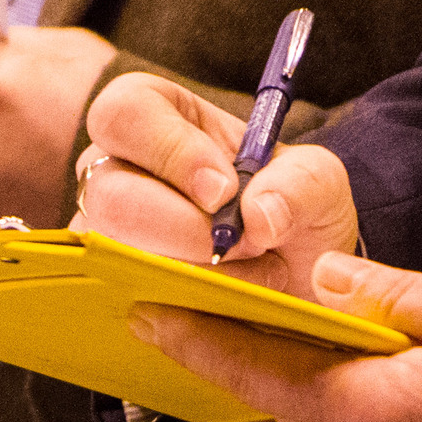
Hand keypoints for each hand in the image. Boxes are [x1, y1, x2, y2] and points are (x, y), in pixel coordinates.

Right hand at [75, 72, 357, 288]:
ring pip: (116, 256)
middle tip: (246, 244)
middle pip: (111, 197)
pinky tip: (225, 300)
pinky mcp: (111, 286)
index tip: (224, 193)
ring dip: (194, 273)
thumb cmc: (291, 208)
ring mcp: (103, 232)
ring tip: (250, 269)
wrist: (296, 273)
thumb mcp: (318, 181)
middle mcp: (113, 170)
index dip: (171, 151)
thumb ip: (300, 184)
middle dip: (187, 231)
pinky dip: (184, 309)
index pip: (126, 112)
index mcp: (155, 115)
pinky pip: (127, 302)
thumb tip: (258, 215)